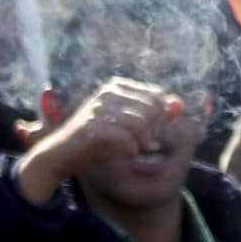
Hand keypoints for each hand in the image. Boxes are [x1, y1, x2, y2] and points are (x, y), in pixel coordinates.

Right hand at [18, 78, 188, 205]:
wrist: (61, 155)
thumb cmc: (97, 140)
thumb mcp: (128, 124)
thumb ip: (153, 113)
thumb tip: (178, 103)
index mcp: (118, 86)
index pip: (157, 95)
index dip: (161, 117)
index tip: (150, 132)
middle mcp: (108, 92)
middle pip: (153, 108)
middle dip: (154, 130)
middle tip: (143, 143)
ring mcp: (99, 107)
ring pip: (143, 122)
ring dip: (143, 141)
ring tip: (134, 148)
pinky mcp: (93, 127)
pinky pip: (128, 138)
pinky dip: (130, 149)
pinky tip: (124, 153)